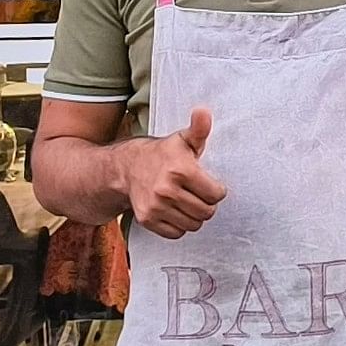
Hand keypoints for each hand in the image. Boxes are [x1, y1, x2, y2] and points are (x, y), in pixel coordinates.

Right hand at [119, 105, 227, 238]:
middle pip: (206, 212)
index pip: (216, 194)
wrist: (127, 167)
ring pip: (193, 225)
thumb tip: (204, 112)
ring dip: (194, 216)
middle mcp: (167, 190)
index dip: (217, 191)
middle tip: (200, 195)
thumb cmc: (162, 154)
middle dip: (207, 204)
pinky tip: (176, 211)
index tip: (212, 186)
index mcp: (180, 169)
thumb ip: (199, 129)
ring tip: (188, 202)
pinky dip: (180, 226)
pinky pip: (176, 233)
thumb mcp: (182, 139)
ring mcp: (156, 206)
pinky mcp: (147, 220)